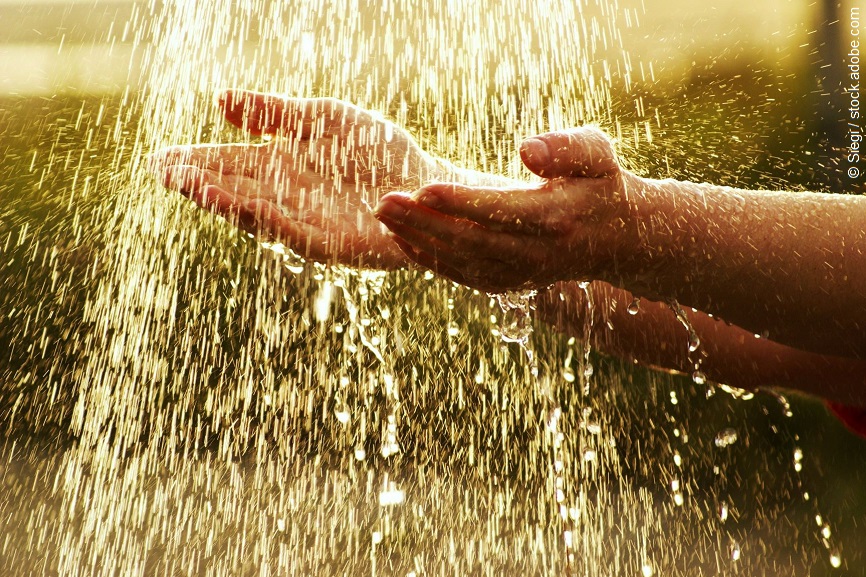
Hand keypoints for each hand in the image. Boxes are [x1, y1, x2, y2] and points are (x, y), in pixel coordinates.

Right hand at [152, 90, 444, 268]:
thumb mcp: (325, 119)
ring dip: (221, 199)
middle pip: (233, 188)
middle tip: (160, 169)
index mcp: (281, 164)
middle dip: (197, 179)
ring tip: (190, 184)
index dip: (195, 159)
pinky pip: (289, 229)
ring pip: (253, 211)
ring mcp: (304, 221)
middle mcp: (285, 196)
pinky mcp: (327, 242)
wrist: (425, 187)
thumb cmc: (379, 153)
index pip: (229, 161)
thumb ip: (276, 112)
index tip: (160, 156)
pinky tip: (240, 202)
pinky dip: (263, 216)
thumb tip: (219, 99)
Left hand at [374, 127, 642, 292]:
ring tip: (382, 214)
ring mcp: (520, 274)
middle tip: (383, 202)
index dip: (461, 202)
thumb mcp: (596, 154)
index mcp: (557, 218)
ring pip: (461, 261)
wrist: (615, 238)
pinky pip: (460, 274)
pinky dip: (428, 259)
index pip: (501, 211)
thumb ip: (566, 147)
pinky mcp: (506, 283)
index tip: (423, 188)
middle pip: (472, 240)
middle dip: (423, 222)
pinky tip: (399, 239)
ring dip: (417, 239)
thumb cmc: (599, 183)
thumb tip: (526, 150)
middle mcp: (536, 254)